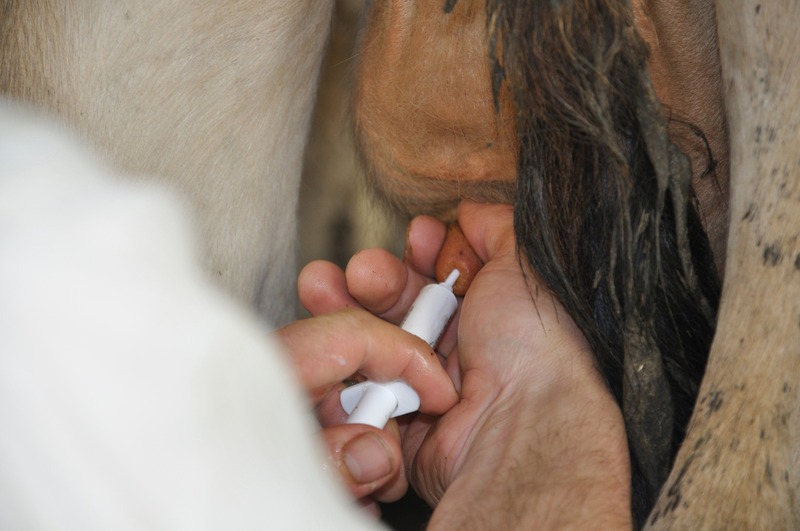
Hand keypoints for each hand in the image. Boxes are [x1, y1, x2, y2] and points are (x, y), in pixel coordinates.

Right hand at [300, 202, 630, 527]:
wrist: (517, 420)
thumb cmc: (532, 345)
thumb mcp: (525, 264)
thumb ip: (497, 226)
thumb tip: (472, 209)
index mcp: (490, 312)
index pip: (444, 274)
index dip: (425, 252)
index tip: (418, 237)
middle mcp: (460, 344)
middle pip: (402, 300)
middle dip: (377, 277)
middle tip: (365, 271)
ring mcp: (426, 378)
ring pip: (374, 335)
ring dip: (347, 306)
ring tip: (324, 288)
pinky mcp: (398, 410)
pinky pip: (361, 375)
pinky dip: (346, 352)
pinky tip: (339, 333)